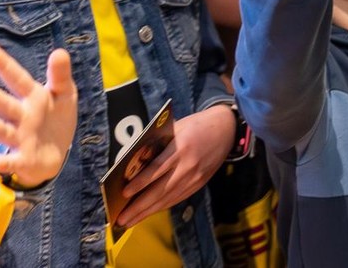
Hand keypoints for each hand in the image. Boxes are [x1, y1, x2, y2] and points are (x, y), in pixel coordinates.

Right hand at [0, 45, 76, 187]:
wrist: (55, 153)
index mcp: (32, 97)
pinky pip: (13, 161)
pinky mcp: (24, 160)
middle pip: (4, 104)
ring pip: (4, 131)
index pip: (17, 78)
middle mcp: (21, 116)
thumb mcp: (64, 93)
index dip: (4, 64)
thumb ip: (60, 75)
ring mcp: (20, 138)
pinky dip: (4, 162)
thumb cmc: (56, 116)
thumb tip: (59, 51)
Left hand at [116, 104, 235, 228]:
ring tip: (130, 222)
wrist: (226, 128)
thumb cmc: (196, 125)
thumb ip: (157, 142)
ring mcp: (195, 177)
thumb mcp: (175, 127)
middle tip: (121, 219)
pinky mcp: (199, 183)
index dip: (140, 183)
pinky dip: (161, 207)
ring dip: (147, 212)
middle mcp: (188, 165)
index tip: (124, 194)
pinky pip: (177, 198)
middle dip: (139, 207)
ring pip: (168, 199)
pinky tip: (149, 213)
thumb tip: (133, 162)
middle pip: (160, 190)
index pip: (157, 168)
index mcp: (181, 147)